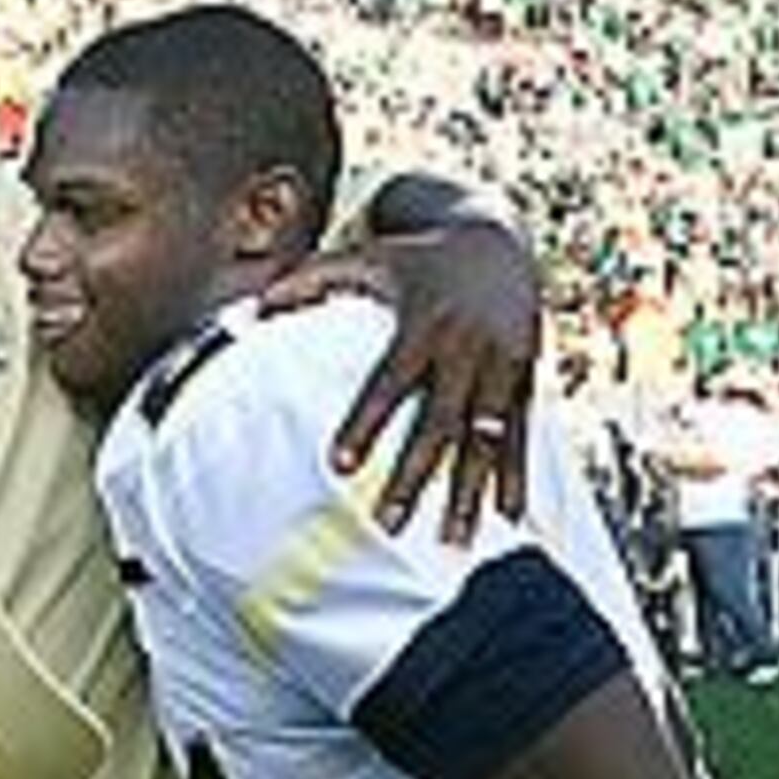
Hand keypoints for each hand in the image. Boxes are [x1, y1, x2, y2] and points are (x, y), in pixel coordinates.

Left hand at [265, 221, 541, 544]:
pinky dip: (516, 477)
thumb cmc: (418, 255)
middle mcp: (465, 349)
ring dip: (469, 491)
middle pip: (440, 423)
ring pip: (486, 439)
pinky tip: (507, 517)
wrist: (498, 238)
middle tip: (387, 524)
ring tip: (452, 541)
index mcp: (424, 323)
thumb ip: (309, 278)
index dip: (366, 422)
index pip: (391, 381)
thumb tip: (253, 307)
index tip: (338, 465)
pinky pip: (523, 435)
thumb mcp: (367, 255)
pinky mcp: (525, 379)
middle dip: (414, 476)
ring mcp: (500, 367)